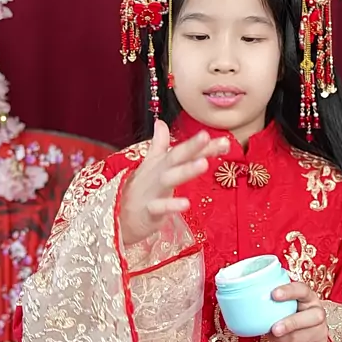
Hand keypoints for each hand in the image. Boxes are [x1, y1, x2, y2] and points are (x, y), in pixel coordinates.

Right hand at [120, 120, 228, 245]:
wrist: (116, 218)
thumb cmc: (138, 191)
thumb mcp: (149, 166)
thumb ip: (158, 145)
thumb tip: (160, 123)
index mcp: (160, 164)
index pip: (183, 151)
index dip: (202, 145)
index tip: (224, 140)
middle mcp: (157, 174)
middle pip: (176, 157)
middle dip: (192, 146)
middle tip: (207, 136)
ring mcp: (152, 192)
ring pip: (169, 179)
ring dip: (186, 170)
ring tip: (204, 163)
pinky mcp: (148, 212)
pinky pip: (160, 208)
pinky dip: (171, 206)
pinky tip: (186, 204)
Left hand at [271, 281, 328, 341]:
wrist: (305, 341)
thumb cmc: (288, 318)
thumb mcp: (283, 308)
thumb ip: (272, 304)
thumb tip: (243, 305)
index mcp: (308, 298)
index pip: (302, 290)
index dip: (289, 291)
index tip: (273, 294)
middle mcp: (318, 313)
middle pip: (312, 316)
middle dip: (290, 323)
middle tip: (274, 329)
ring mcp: (322, 331)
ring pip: (302, 337)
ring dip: (283, 340)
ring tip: (274, 337)